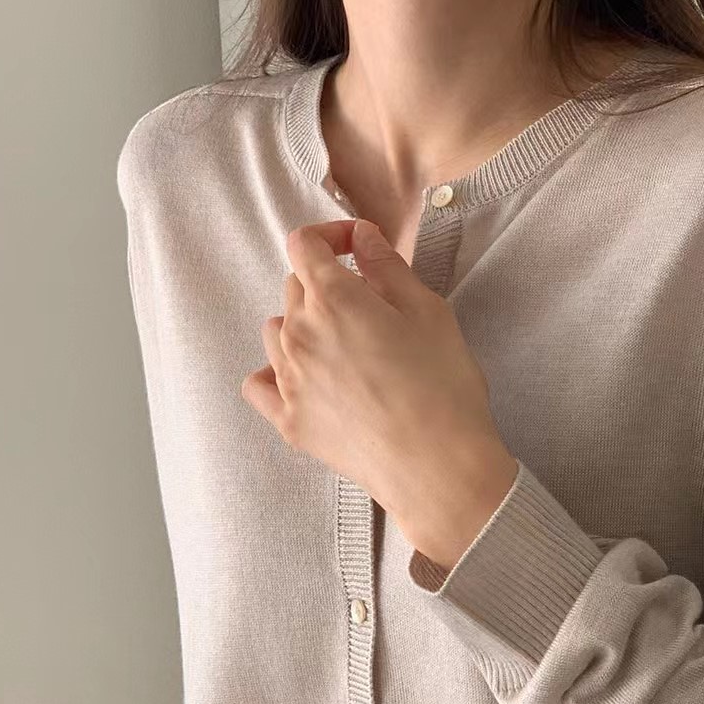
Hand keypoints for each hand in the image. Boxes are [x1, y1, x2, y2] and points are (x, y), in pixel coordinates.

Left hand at [241, 217, 517, 566]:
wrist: (438, 468)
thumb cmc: (444, 389)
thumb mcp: (430, 314)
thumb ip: (389, 267)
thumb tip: (361, 237)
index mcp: (334, 299)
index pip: (304, 244)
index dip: (331, 235)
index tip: (357, 247)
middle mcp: (300, 335)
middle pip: (294, 288)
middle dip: (328, 285)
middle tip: (371, 306)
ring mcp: (289, 381)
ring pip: (276, 332)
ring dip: (303, 326)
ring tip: (343, 346)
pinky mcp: (290, 421)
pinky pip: (260, 383)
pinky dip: (274, 372)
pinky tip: (303, 378)